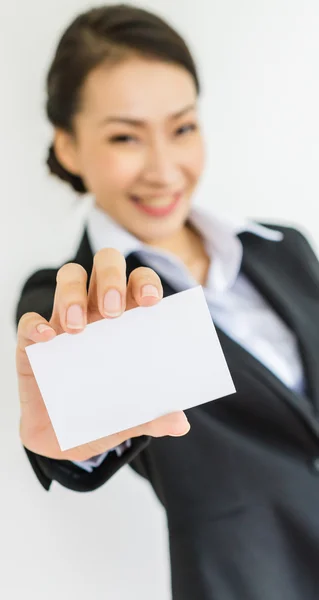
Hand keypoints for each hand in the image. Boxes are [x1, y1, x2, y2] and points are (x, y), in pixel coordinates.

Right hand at [16, 248, 189, 461]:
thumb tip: (180, 422)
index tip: (151, 301)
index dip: (145, 282)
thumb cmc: (103, 414)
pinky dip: (35, 324)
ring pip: (69, 278)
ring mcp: (64, 321)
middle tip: (113, 311)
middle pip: (105, 266)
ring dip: (73, 294)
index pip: (139, 282)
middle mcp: (97, 310)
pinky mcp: (32, 341)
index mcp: (127, 320)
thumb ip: (154, 416)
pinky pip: (30, 321)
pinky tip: (46, 338)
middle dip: (111, 278)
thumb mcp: (131, 416)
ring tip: (78, 327)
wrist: (64, 441)